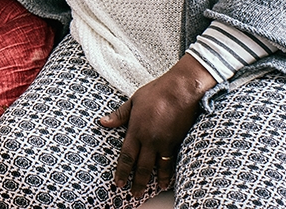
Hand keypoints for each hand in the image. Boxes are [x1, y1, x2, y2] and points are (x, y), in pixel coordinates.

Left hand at [100, 55, 216, 196]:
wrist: (181, 90)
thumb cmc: (157, 92)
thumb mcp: (133, 101)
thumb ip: (119, 115)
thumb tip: (104, 122)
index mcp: (136, 129)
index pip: (126, 156)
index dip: (122, 171)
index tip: (118, 182)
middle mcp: (150, 139)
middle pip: (141, 166)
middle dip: (137, 182)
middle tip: (133, 194)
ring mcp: (165, 142)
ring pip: (158, 167)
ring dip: (154, 180)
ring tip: (152, 190)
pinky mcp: (178, 141)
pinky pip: (172, 160)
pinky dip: (169, 172)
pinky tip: (168, 179)